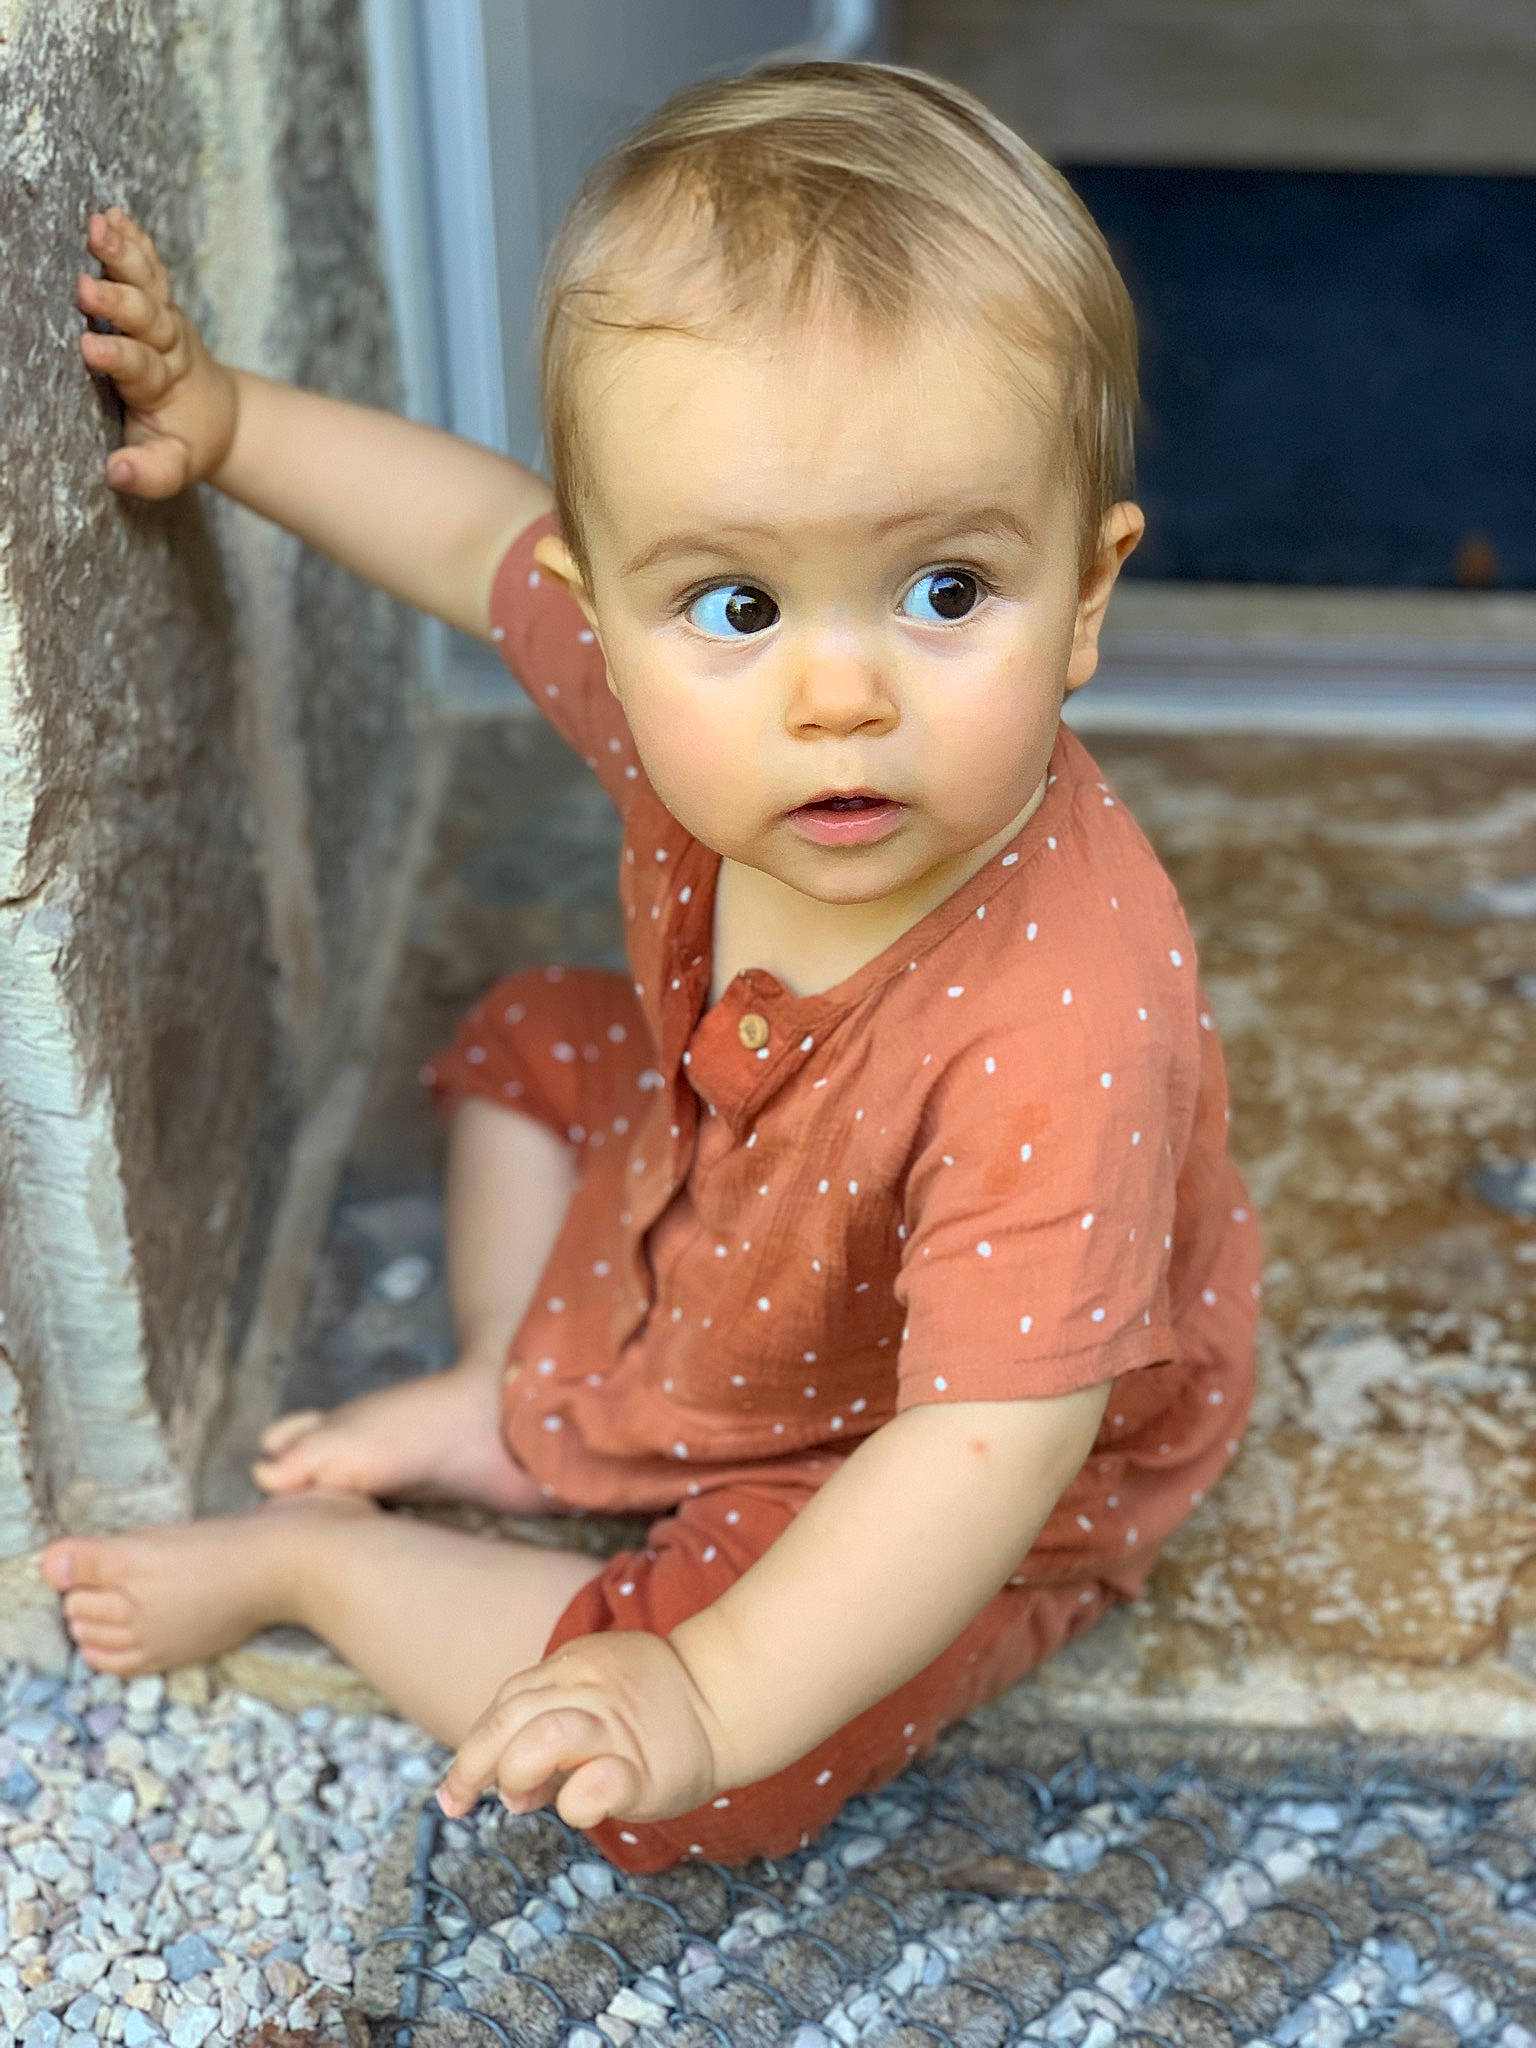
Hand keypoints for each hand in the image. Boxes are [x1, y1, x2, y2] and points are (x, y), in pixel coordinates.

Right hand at [77, 206, 238, 498]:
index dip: (119, 359)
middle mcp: (167, 346)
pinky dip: (135, 241)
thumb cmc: (183, 442)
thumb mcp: (174, 467)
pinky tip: (114, 214)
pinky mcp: (161, 302)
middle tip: (86, 287)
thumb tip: (118, 473)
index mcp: (163, 386)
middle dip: (118, 303)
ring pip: (147, 283)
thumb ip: (152, 472)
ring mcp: (166, 319)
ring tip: (99, 225)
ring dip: (123, 254)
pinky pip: (150, 268)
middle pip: (146, 319)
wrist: (220, 418)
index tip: (91, 350)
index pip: (141, 369)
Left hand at [437, 1630, 725, 1830]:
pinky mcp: (643, 1767)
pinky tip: (574, 1809)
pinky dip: (574, 1802)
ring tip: (522, 1800)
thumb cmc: (654, 1703)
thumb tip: (507, 1788)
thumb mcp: (595, 1689)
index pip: (505, 1704)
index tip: (455, 1793)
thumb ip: (551, 1720)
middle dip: (473, 1766)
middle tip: (462, 1803)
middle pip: (509, 1719)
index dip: (472, 1749)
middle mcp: (588, 1689)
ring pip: (542, 1738)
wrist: (726, 1695)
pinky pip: (596, 1784)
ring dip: (516, 1773)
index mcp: (571, 1665)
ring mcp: (616, 1725)